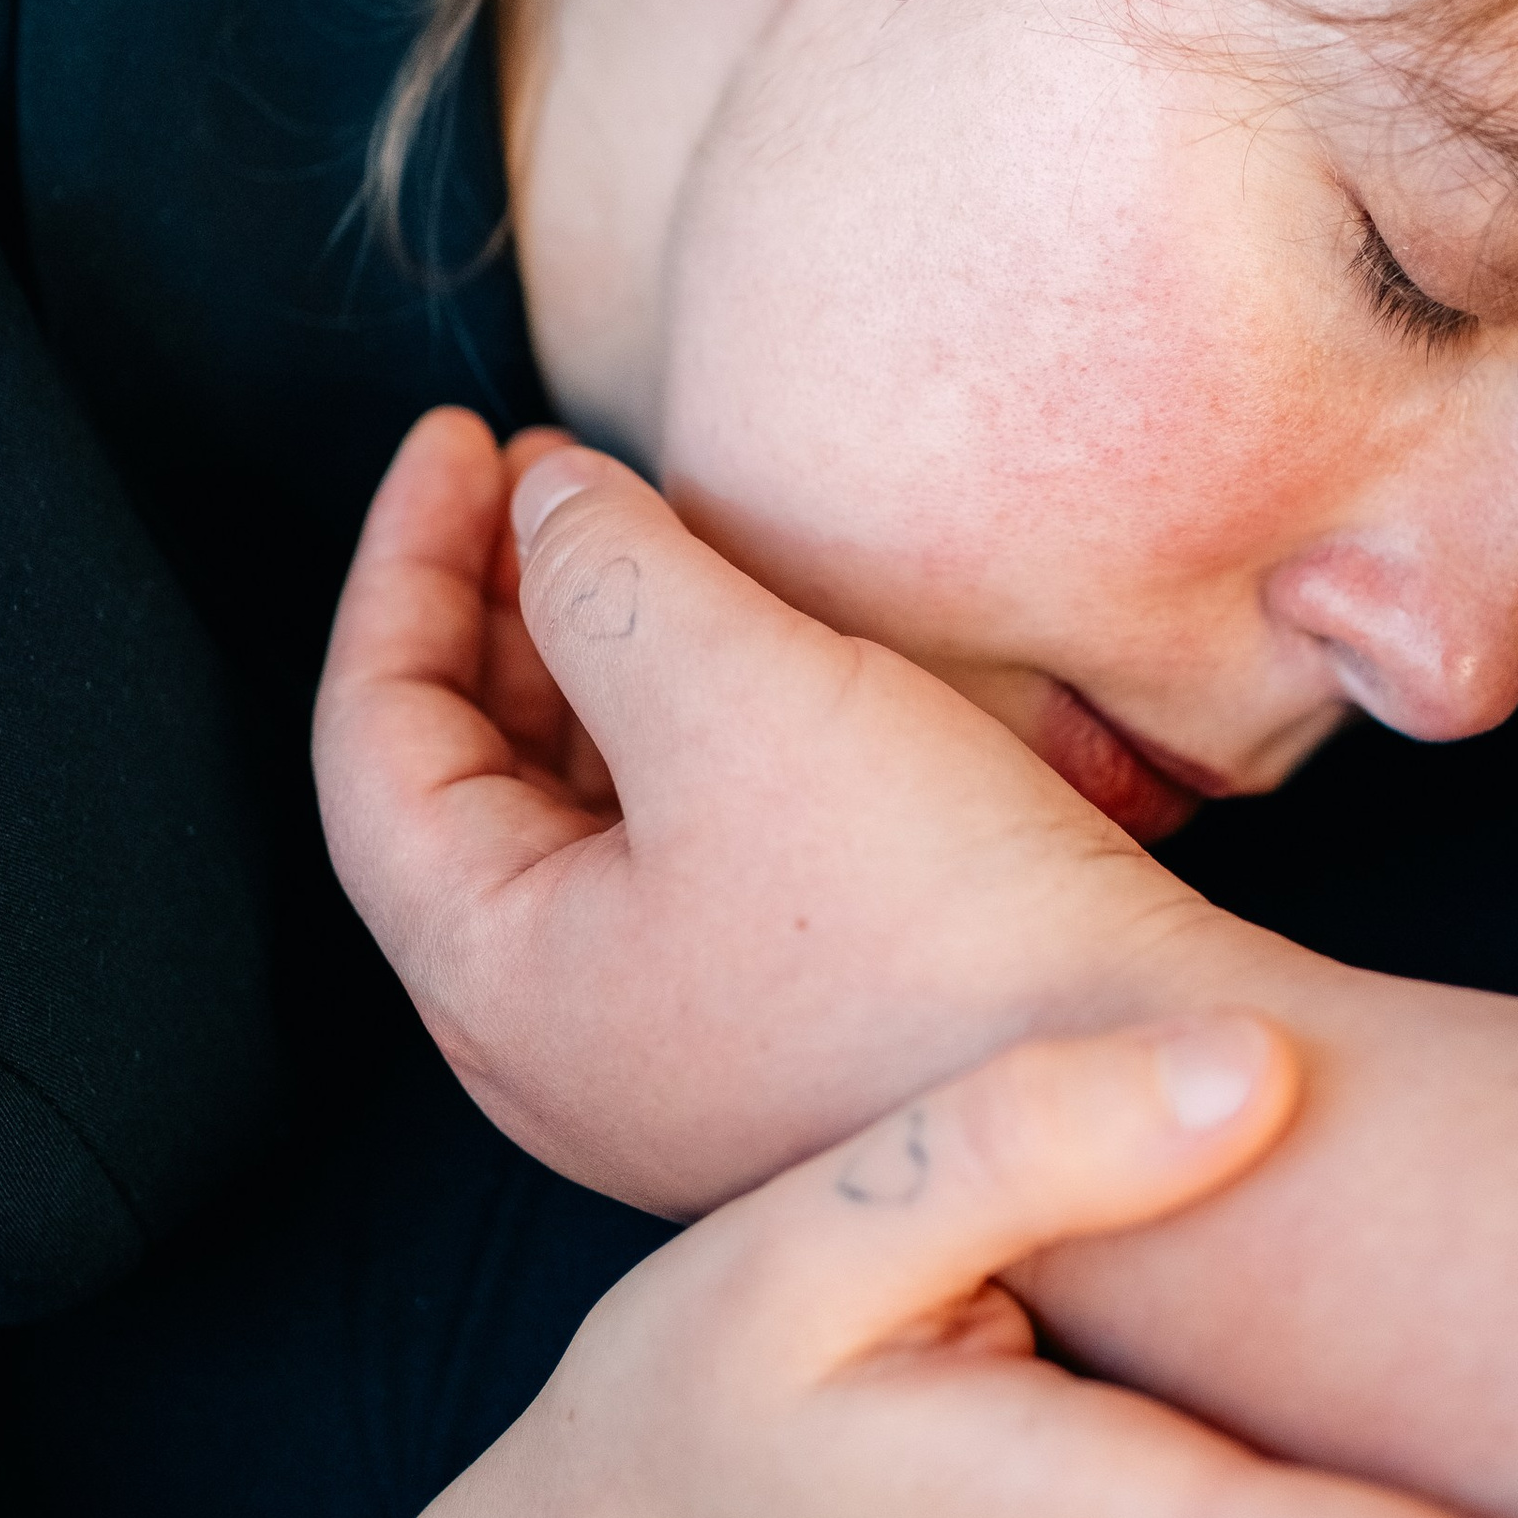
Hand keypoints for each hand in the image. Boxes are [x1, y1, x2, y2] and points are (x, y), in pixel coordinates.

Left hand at [314, 407, 1204, 1209]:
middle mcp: (558, 1047)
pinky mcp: (783, 1052)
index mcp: (496, 980)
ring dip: (593, 675)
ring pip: (578, 829)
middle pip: (463, 789)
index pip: (372, 742)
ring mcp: (670, 1061)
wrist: (1145, 1086)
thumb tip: (550, 505)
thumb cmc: (929, 913)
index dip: (402, 564)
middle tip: (544, 475)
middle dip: (494, 611)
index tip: (458, 431)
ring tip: (645, 544)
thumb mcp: (737, 696)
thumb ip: (606, 575)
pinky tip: (755, 668)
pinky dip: (680, 748)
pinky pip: (678, 873)